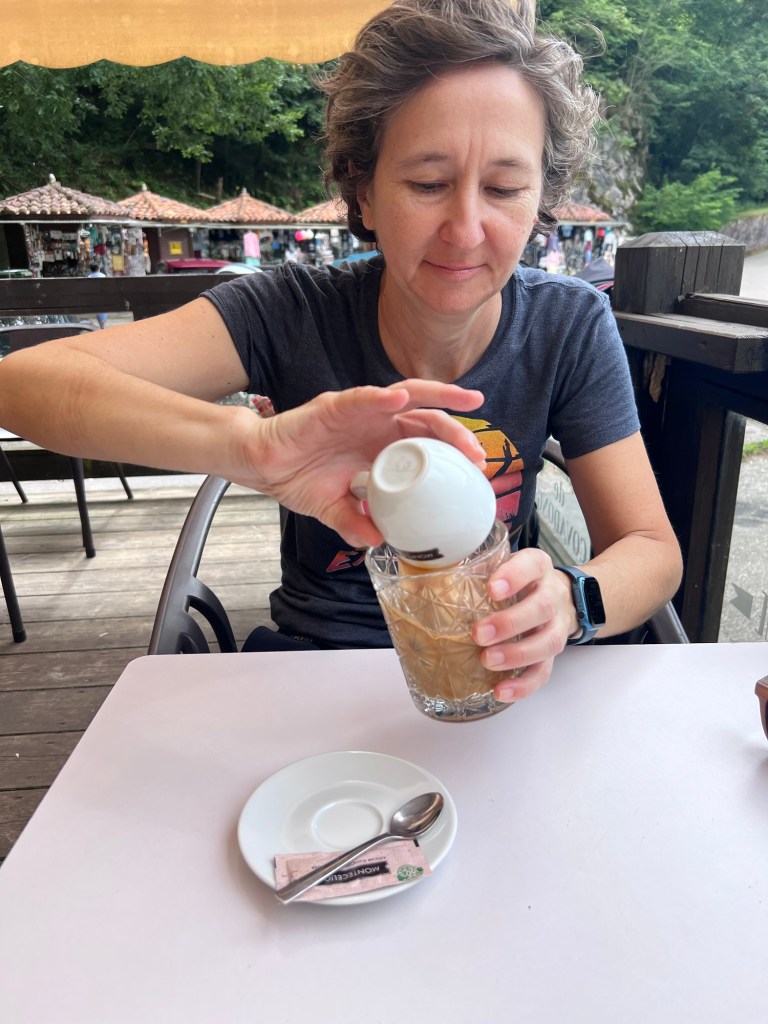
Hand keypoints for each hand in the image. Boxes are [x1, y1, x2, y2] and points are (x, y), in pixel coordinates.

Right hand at [231, 380, 485, 545]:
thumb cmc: (298, 478)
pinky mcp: (333, 407)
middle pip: (427, 418)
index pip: (428, 443)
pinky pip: (360, 398)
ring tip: (466, 402)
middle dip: (457, 432)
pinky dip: (380, 397)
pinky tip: (398, 399)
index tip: (477, 471)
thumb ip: (355, 523)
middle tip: (479, 453)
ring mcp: (358, 412)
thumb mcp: (333, 510)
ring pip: (406, 396)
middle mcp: (377, 424)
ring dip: (438, 398)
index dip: (453, 453)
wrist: (261, 466)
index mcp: (382, 446)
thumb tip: (377, 543)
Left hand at [472, 548, 577, 701]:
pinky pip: (544, 672)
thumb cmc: (518, 582)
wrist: (558, 596)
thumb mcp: (502, 566)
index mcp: (538, 567)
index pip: (531, 565)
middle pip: (542, 607)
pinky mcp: (553, 655)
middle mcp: (553, 595)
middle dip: (510, 623)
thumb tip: (421, 579)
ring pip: (549, 642)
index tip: (491, 589)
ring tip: (488, 661)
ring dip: (517, 655)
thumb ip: (476, 570)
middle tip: (479, 634)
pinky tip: (501, 691)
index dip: (514, 576)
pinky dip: (523, 685)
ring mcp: (556, 626)